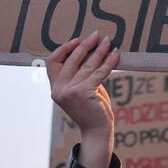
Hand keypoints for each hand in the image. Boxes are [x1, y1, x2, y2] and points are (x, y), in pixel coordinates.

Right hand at [45, 32, 119, 167]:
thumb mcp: (81, 90)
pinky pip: (99, 72)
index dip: (64, 49)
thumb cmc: (91, 110)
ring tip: (108, 41)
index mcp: (55, 88)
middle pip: (71, 59)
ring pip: (87, 64)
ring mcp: (70, 91)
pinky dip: (109, 61)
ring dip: (99, 50)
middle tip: (97, 35)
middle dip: (85, 45)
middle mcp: (59, 89)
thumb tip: (90, 51)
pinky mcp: (84, 92)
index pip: (52, 62)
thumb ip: (80, 74)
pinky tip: (116, 54)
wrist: (97, 132)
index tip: (77, 41)